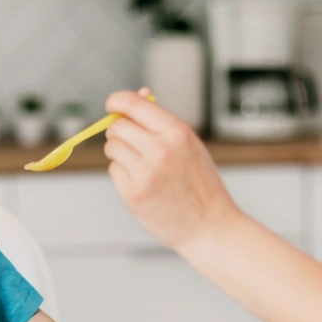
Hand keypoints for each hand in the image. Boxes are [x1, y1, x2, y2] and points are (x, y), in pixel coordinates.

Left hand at [103, 89, 241, 250]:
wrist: (210, 227)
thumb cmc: (200, 184)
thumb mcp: (189, 145)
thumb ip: (162, 121)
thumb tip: (139, 94)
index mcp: (177, 132)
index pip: (132, 104)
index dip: (116, 101)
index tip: (112, 106)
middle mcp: (160, 150)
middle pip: (117, 126)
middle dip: (119, 131)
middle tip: (130, 142)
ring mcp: (145, 173)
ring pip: (111, 148)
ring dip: (120, 153)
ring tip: (141, 165)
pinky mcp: (133, 194)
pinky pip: (114, 171)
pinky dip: (122, 174)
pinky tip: (142, 183)